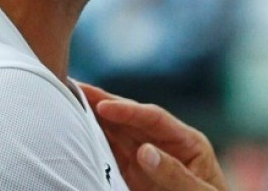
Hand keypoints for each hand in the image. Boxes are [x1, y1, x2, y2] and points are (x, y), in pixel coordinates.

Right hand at [79, 84, 228, 190]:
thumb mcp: (199, 190)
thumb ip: (174, 172)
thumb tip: (145, 151)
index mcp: (187, 141)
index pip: (154, 118)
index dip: (128, 110)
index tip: (104, 106)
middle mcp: (165, 144)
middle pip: (131, 119)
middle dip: (104, 103)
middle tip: (74, 86)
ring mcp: (148, 158)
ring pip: (117, 133)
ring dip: (94, 118)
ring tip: (68, 101)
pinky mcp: (134, 174)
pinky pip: (111, 154)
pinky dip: (93, 142)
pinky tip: (76, 131)